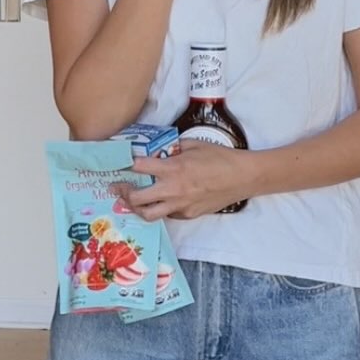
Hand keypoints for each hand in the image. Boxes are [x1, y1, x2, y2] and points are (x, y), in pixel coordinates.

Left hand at [120, 143, 250, 219]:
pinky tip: (160, 201)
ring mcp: (180, 205)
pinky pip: (167, 214)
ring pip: (148, 214)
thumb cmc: (220, 158)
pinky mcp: (188, 215)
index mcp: (173, 168)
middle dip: (123, 192)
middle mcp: (173, 189)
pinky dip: (160, 208)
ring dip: (136, 207)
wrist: (242, 177)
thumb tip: (161, 150)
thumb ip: (174, 148)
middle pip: (136, 198)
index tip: (117, 163)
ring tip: (131, 200)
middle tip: (117, 187)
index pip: (138, 168)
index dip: (124, 165)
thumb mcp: (194, 144)